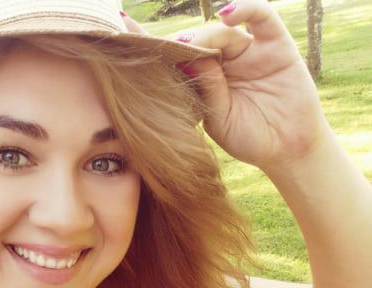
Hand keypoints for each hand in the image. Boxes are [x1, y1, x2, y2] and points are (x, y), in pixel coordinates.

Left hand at [122, 0, 330, 172]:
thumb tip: (185, 56)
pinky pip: (261, 16)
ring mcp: (249, 50)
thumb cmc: (249, 138)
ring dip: (204, 36)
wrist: (287, 149)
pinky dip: (244, 8)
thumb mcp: (218, 119)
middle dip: (177, 43)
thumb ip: (204, 90)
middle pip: (197, 40)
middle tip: (160, 48)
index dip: (154, 44)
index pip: (177, 56)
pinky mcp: (276, 44)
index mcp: (205, 79)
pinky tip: (226, 15)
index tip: (124, 33)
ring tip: (189, 46)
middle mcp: (225, 60)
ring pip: (222, 31)